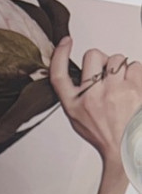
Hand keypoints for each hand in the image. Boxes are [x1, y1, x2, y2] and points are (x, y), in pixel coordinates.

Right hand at [48, 42, 141, 166]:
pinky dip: (135, 74)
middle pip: (93, 55)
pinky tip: (133, 89)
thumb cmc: (104, 134)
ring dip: (120, 68)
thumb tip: (79, 68)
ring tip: (121, 86)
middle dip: (101, 61)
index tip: (66, 42)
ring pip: (117, 58)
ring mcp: (115, 92)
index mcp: (76, 105)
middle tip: (107, 76)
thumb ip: (74, 93)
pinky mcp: (135, 90)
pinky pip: (135, 66)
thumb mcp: (78, 118)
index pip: (59, 75)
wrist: (126, 150)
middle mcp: (93, 97)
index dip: (60, 54)